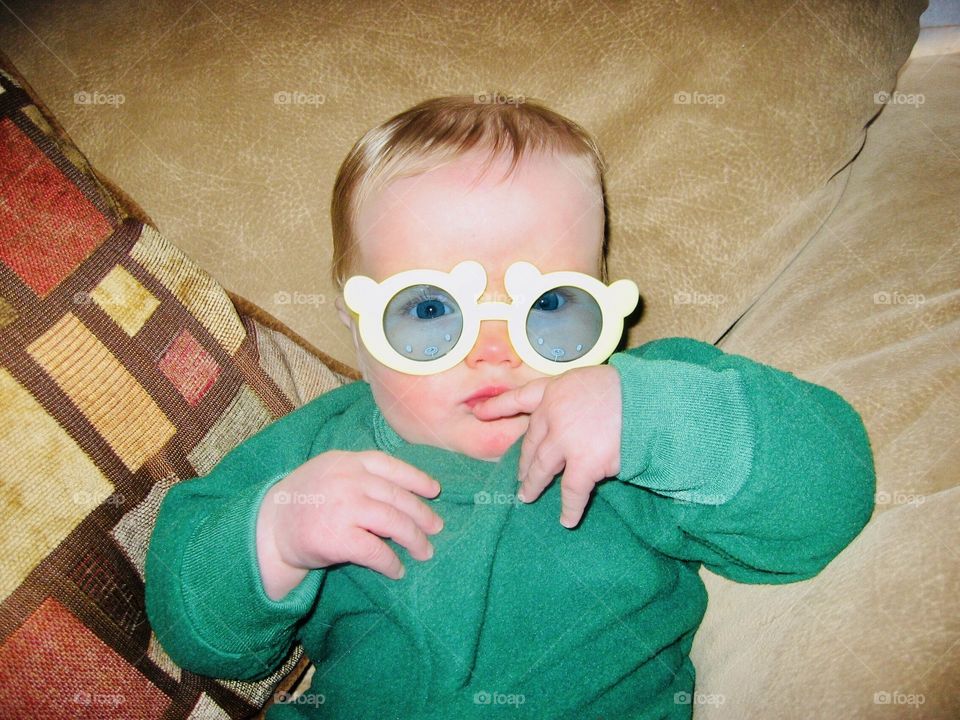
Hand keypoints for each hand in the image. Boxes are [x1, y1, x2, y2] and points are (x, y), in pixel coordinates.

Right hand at [256, 450, 443, 599]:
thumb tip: (405, 491)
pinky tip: (398, 569)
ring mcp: (343, 508)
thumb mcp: (329, 473)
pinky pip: (376, 551)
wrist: (268, 529)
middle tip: (437, 529)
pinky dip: (391, 562)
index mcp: (347, 461)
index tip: (434, 490)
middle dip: (422, 515)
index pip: (390, 466)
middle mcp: (348, 480)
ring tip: (426, 551)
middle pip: (397, 497)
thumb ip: (359, 475)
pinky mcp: (337, 538)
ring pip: (393, 523)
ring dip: (414, 539)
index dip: (416, 479)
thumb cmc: (304, 501)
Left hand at [471, 365, 621, 527]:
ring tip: (526, 496)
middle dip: (524, 461)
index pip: (520, 398)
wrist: (650, 401)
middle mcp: (553, 414)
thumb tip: (570, 419)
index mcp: (555, 390)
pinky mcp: (583, 463)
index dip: (498, 407)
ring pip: (541, 468)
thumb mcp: (591, 381)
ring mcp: (565, 440)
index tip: (479, 413)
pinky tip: (566, 520)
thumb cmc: (628, 389)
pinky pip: (571, 492)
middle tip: (520, 475)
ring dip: (533, 484)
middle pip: (531, 442)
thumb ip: (574, 398)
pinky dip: (569, 508)